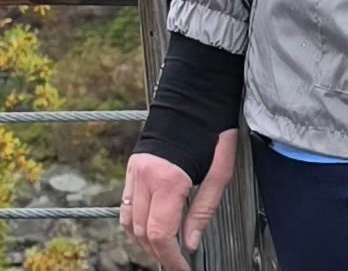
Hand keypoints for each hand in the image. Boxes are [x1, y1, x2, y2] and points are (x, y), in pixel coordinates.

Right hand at [120, 129, 237, 270]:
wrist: (196, 94)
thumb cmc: (214, 128)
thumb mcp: (221, 171)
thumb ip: (203, 210)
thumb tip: (191, 243)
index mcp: (169, 180)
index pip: (160, 234)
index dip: (171, 258)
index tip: (182, 268)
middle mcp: (145, 177)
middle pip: (141, 232)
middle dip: (158, 252)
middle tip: (177, 260)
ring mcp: (134, 171)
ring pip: (128, 221)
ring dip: (144, 239)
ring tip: (166, 247)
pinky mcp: (132, 165)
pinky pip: (126, 203)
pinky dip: (136, 221)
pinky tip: (152, 224)